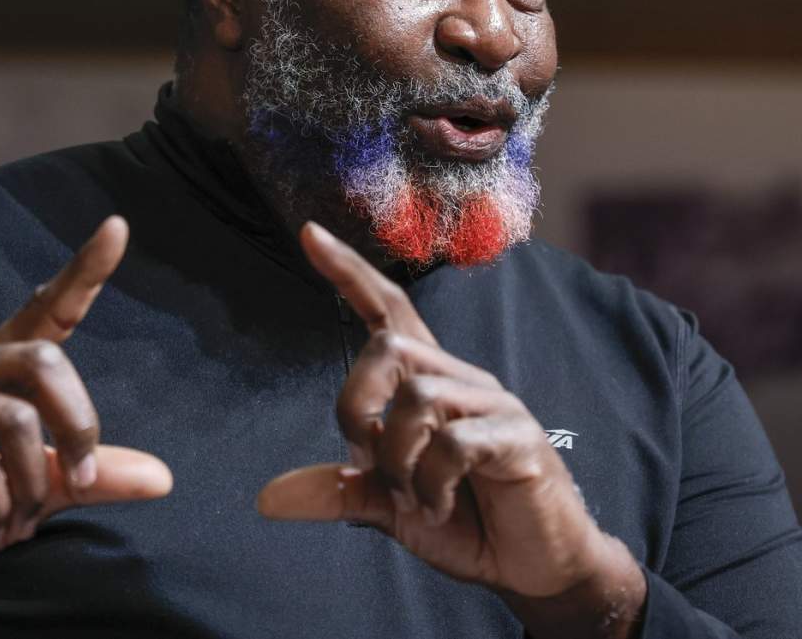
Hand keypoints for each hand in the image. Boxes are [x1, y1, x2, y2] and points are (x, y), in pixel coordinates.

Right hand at [0, 216, 171, 638]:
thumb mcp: (39, 491)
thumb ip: (90, 475)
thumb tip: (163, 479)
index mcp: (0, 368)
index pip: (46, 307)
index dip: (84, 270)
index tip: (118, 226)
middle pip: (46, 361)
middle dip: (79, 425)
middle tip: (83, 480)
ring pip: (17, 420)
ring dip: (33, 485)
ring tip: (15, 520)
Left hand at [258, 222, 643, 635]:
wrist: (535, 569)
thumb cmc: (467, 523)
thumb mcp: (390, 509)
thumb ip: (338, 492)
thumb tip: (266, 499)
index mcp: (429, 382)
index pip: (387, 308)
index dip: (349, 271)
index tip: (309, 233)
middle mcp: (460, 379)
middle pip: (387, 344)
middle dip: (356, 405)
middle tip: (371, 463)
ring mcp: (494, 403)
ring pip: (416, 394)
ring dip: (396, 457)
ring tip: (413, 498)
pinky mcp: (518, 437)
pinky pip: (455, 442)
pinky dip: (431, 484)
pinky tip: (439, 506)